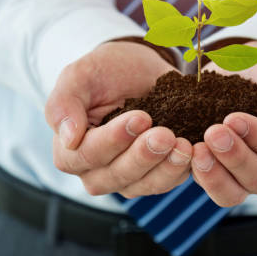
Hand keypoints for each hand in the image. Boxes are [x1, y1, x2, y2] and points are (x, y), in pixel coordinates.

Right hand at [45, 41, 192, 197]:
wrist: (138, 71)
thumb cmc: (104, 72)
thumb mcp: (79, 75)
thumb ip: (63, 103)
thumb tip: (68, 139)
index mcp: (69, 149)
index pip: (86, 155)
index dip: (112, 141)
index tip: (140, 117)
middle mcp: (95, 171)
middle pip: (115, 176)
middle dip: (142, 156)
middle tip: (165, 134)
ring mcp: (125, 177)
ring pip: (142, 185)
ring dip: (164, 168)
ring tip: (184, 146)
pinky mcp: (152, 176)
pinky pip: (165, 182)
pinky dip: (179, 170)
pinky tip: (192, 151)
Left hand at [191, 41, 256, 206]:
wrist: (247, 68)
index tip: (234, 118)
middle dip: (236, 155)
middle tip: (214, 131)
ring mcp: (250, 181)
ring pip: (236, 192)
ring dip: (216, 172)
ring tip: (198, 149)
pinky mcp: (224, 178)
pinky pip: (215, 189)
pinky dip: (202, 176)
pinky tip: (191, 154)